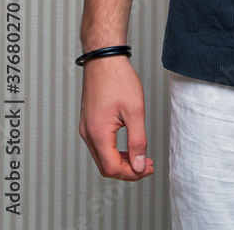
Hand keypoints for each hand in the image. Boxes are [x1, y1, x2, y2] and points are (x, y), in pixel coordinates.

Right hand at [79, 55, 154, 179]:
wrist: (104, 59)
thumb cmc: (118, 79)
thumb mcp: (135, 111)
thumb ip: (137, 141)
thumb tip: (138, 165)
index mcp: (98, 133)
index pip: (112, 168)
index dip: (131, 174)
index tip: (147, 168)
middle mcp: (88, 134)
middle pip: (105, 166)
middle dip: (127, 170)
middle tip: (146, 165)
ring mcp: (86, 128)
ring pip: (102, 157)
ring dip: (121, 161)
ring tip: (140, 157)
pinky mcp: (88, 122)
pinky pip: (99, 145)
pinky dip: (114, 151)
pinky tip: (127, 147)